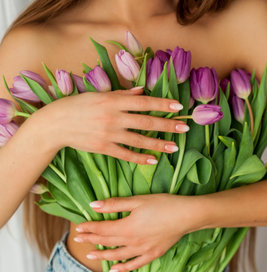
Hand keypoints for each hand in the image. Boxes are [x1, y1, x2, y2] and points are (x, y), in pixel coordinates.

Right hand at [42, 87, 188, 164]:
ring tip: (175, 147)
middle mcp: (113, 116)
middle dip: (167, 125)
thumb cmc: (77, 105)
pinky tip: (153, 160)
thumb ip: (121, 94)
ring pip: (139, 140)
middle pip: (146, 121)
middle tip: (184, 128)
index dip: (162, 104)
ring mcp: (109, 134)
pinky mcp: (104, 148)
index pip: (143, 102)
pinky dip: (140, 158)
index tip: (178, 107)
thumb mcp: (99, 95)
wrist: (56, 124)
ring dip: (159, 144)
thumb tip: (142, 90)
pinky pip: (126, 154)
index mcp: (113, 101)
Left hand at [74, 194, 191, 271]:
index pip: (102, 229)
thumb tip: (93, 205)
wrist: (187, 216)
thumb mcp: (137, 200)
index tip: (78, 227)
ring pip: (118, 255)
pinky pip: (135, 264)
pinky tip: (115, 268)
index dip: (89, 228)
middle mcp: (132, 242)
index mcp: (127, 227)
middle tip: (78, 239)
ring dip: (103, 255)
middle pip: (107, 242)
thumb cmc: (163, 204)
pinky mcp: (153, 254)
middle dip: (91, 240)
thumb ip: (114, 204)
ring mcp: (143, 250)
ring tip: (90, 254)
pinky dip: (123, 268)